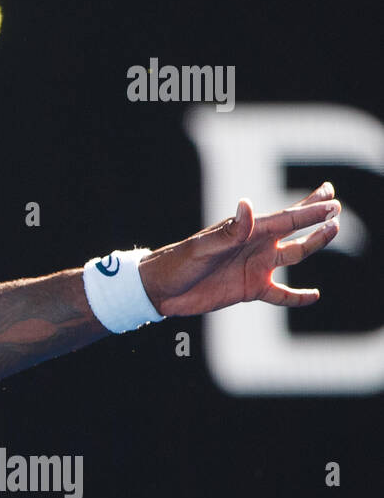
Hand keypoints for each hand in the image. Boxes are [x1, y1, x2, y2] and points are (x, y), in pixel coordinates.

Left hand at [139, 182, 341, 317]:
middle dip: (315, 218)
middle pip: (293, 230)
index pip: (284, 219)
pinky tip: (314, 295)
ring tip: (333, 231)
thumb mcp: (202, 247)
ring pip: (294, 255)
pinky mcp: (251, 289)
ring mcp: (255, 267)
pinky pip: (281, 294)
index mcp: (245, 232)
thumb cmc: (178, 262)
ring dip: (314, 244)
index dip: (309, 210)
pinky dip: (297, 297)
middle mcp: (255, 246)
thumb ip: (229, 231)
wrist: (161, 289)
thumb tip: (247, 205)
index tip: (331, 200)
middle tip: (335, 205)